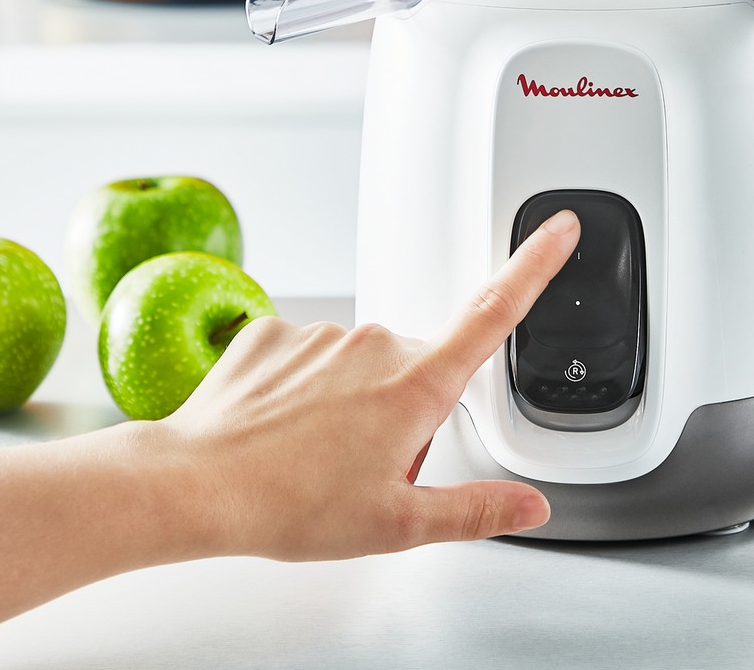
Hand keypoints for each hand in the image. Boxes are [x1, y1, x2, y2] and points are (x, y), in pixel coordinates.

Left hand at [157, 208, 580, 560]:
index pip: (493, 312)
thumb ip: (475, 511)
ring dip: (350, 399)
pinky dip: (302, 387)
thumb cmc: (290, 505)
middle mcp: (376, 342)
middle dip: (404, 408)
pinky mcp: (277, 328)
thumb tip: (531, 506)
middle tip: (363, 465)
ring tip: (312, 453)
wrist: (194, 485)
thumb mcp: (396, 525)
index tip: (559, 227)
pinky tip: (278, 426)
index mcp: (416, 384)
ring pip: (359, 363)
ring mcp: (324, 331)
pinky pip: (308, 354)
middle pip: (416, 366)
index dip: (535, 265)